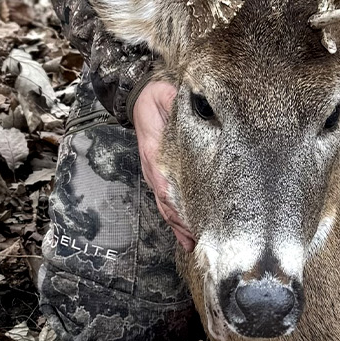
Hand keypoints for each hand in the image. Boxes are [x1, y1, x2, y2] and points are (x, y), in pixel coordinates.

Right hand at [133, 79, 193, 251]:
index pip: (166, 185)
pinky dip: (175, 216)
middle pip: (167, 202)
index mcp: (156, 153)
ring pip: (167, 205)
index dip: (177, 205)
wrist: (141, 96)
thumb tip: (195, 104)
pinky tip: (185, 230)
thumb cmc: (158, 97)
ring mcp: (155, 172)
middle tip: (198, 242)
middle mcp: (154, 167)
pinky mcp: (160, 172)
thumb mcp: (167, 96)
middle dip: (181, 224)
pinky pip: (167, 198)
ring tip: (192, 244)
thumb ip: (178, 104)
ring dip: (178, 225)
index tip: (191, 221)